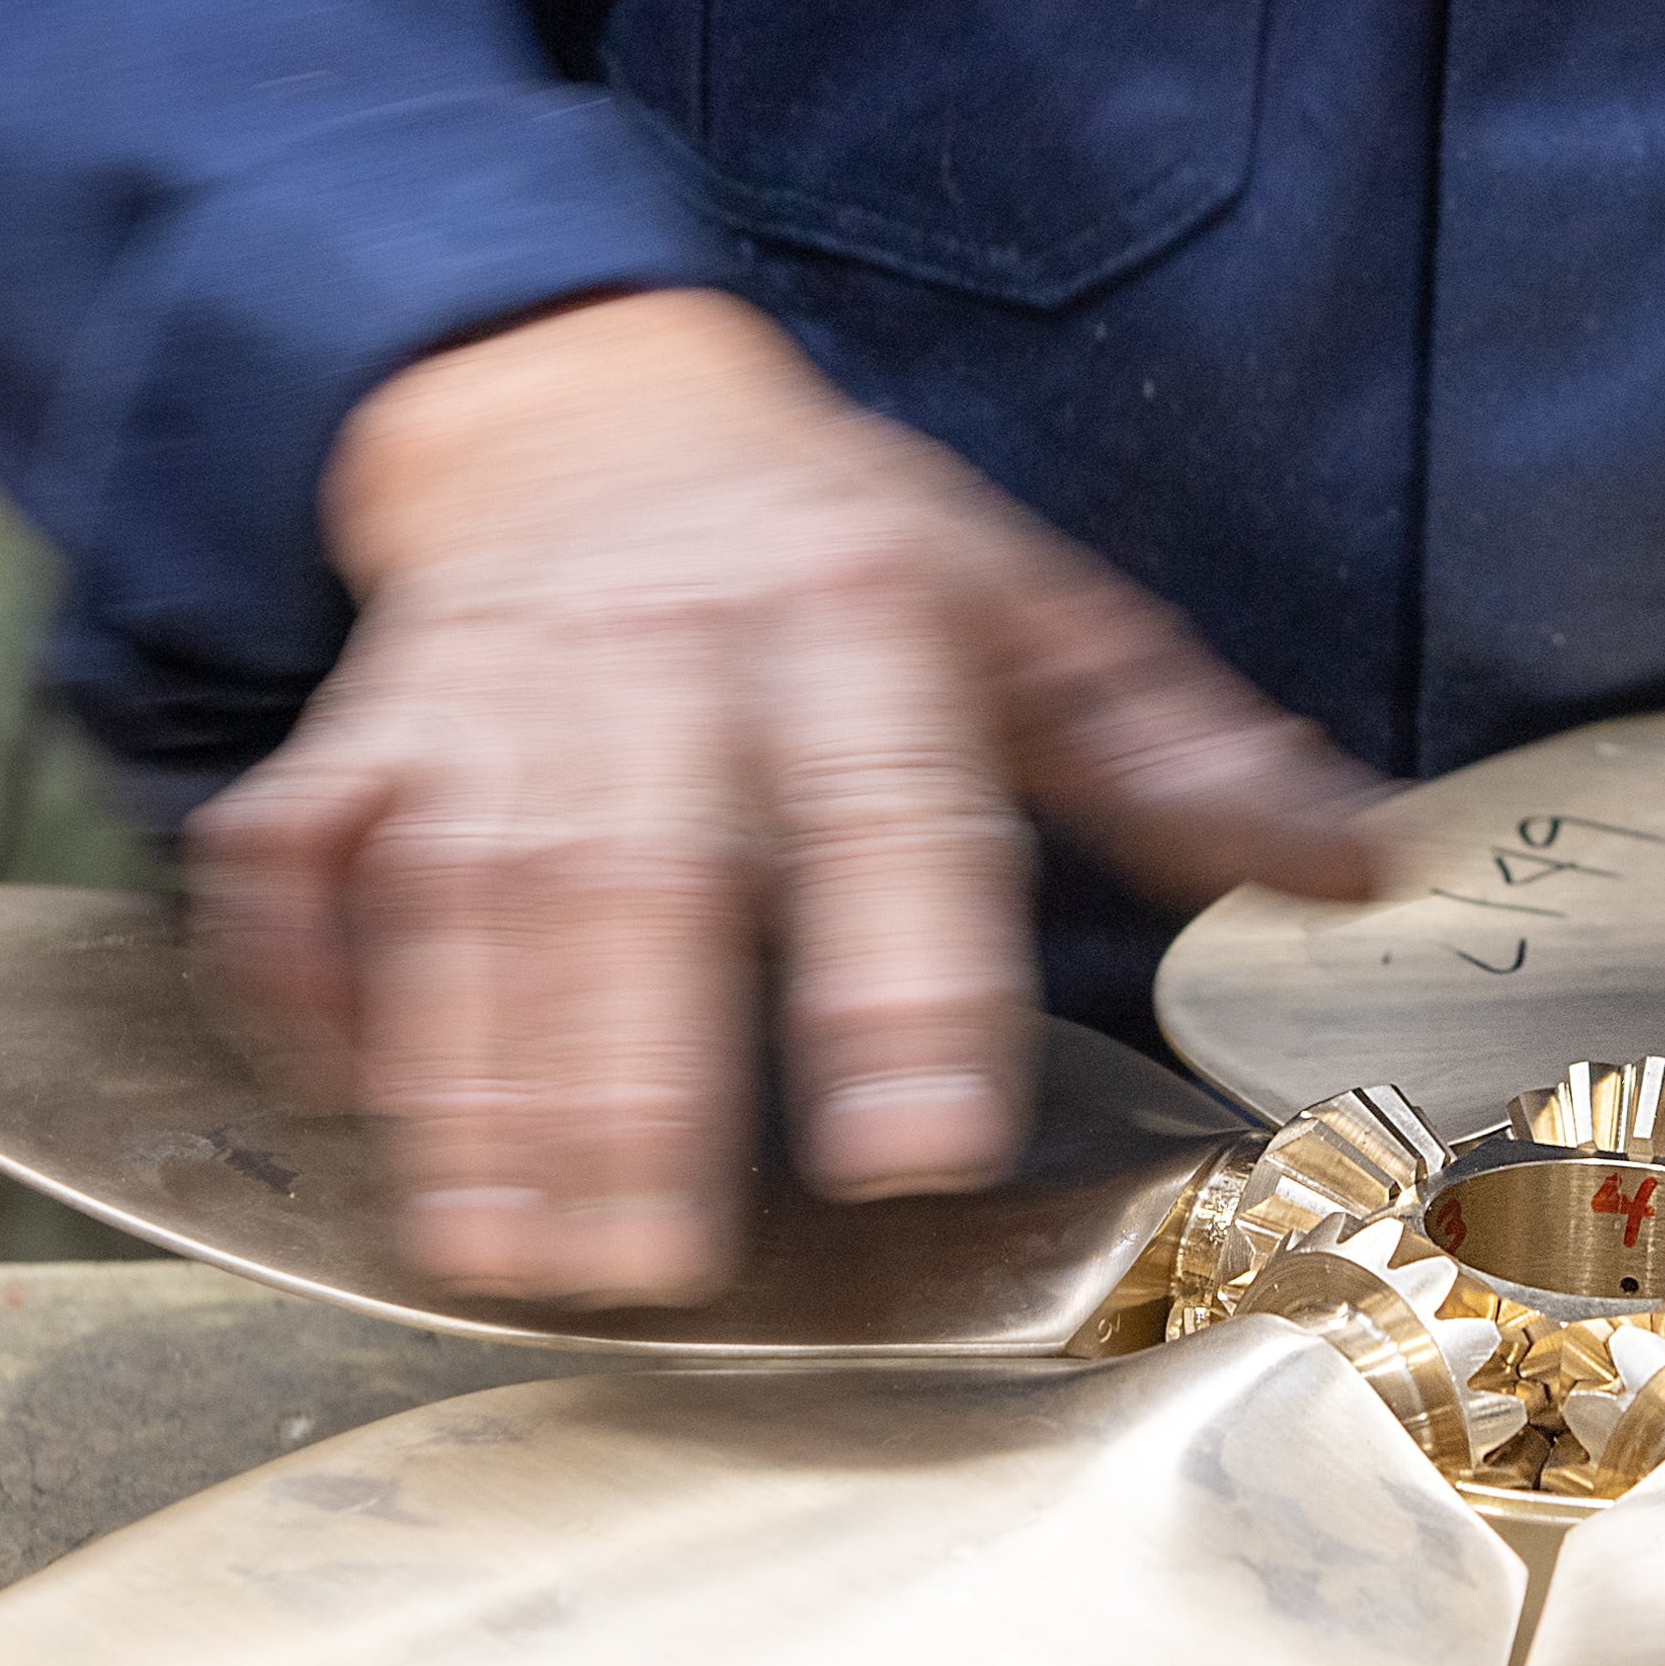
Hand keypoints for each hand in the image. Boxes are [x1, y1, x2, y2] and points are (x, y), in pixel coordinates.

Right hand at [187, 290, 1385, 1303]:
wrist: (577, 400)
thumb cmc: (832, 543)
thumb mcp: (1027, 611)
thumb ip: (1183, 757)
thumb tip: (1362, 867)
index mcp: (857, 626)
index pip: (890, 811)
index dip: (903, 981)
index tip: (915, 1149)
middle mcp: (663, 660)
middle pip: (637, 874)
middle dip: (633, 1076)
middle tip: (653, 1265)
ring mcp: (495, 698)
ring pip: (465, 891)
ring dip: (471, 1076)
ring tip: (499, 1247)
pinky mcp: (366, 732)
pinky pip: (302, 858)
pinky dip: (303, 981)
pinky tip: (341, 1105)